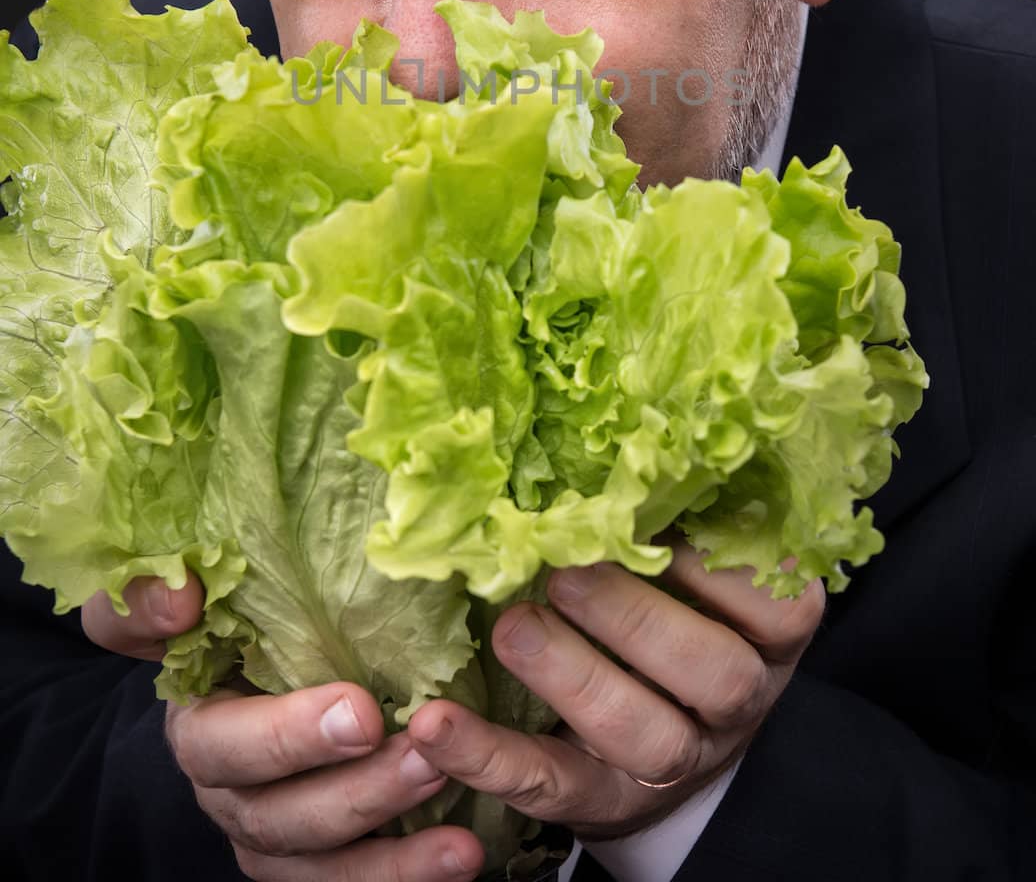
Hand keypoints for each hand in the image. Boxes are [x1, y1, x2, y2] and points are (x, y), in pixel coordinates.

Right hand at [81, 574, 485, 879]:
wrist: (254, 646)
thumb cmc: (226, 610)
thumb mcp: (184, 589)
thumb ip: (159, 588)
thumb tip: (180, 594)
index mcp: (196, 723)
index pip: (220, 742)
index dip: (287, 734)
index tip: (362, 710)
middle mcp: (224, 789)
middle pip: (276, 814)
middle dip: (355, 789)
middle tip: (425, 753)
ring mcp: (266, 831)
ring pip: (318, 861)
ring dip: (388, 848)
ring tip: (452, 811)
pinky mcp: (308, 858)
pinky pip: (351, 881)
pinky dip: (404, 873)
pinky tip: (458, 856)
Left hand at [407, 540, 825, 842]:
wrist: (670, 728)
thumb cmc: (682, 602)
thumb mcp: (698, 557)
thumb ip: (676, 506)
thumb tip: (615, 422)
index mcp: (771, 627)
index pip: (774, 603)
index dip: (719, 565)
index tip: (655, 515)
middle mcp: (738, 699)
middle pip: (713, 672)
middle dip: (638, 618)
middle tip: (566, 570)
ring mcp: (675, 759)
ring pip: (644, 736)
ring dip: (574, 678)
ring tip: (513, 628)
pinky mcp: (600, 802)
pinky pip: (549, 785)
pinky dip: (488, 757)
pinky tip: (435, 724)